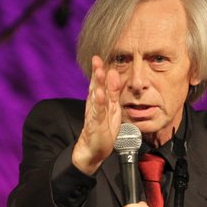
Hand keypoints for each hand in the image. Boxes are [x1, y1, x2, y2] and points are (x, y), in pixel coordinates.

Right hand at [72, 55, 123, 174]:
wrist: (93, 149)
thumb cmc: (104, 128)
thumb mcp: (112, 108)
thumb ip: (113, 92)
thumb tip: (113, 74)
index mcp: (99, 100)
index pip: (99, 83)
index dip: (99, 70)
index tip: (99, 57)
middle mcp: (95, 105)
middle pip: (95, 86)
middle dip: (96, 73)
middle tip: (97, 60)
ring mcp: (95, 114)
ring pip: (96, 96)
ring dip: (96, 84)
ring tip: (98, 72)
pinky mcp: (96, 124)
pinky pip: (98, 112)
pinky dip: (98, 103)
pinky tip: (99, 94)